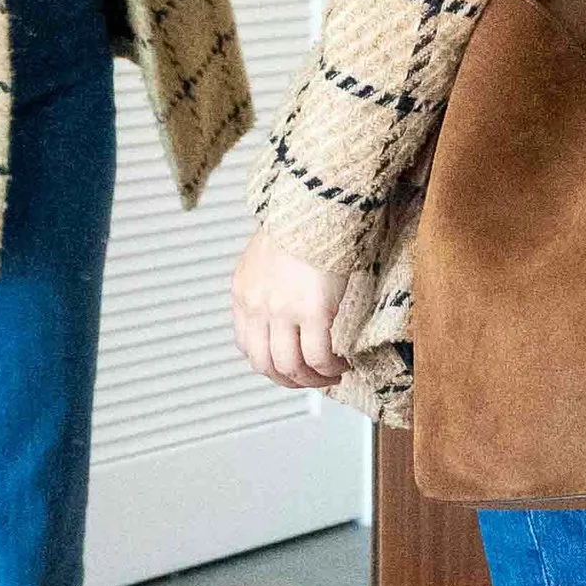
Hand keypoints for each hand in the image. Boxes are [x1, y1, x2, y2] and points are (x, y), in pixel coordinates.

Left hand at [231, 232, 348, 387]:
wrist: (317, 204)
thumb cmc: (300, 225)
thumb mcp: (265, 257)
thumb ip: (266, 287)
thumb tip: (280, 314)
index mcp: (243, 293)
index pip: (247, 346)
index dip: (271, 364)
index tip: (290, 366)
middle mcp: (257, 306)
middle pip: (266, 365)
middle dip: (291, 381)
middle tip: (312, 380)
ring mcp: (284, 311)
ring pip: (292, 367)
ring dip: (313, 381)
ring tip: (332, 375)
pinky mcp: (314, 311)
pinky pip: (319, 357)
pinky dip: (331, 369)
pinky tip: (342, 364)